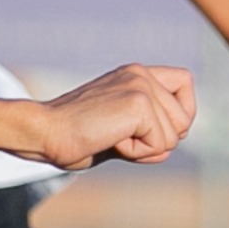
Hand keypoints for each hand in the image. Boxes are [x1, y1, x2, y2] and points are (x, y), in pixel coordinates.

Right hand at [35, 65, 195, 168]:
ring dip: (145, 150)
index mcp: (136, 73)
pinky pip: (160, 145)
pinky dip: (136, 154)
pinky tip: (110, 141)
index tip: (154, 130)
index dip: (180, 113)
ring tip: (111, 137)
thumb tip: (174, 142)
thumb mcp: (118, 129)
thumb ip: (146, 129)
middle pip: (184, 119)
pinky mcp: (138, 104)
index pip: (185, 82)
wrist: (43, 133)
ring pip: (174, 136)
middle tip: (120, 138)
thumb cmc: (73, 138)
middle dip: (159, 141)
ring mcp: (140, 86)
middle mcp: (141, 74)